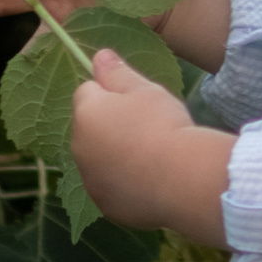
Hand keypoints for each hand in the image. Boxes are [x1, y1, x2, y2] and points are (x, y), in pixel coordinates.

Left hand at [69, 46, 230, 245]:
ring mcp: (90, 180)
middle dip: (110, 125)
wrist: (181, 179)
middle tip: (148, 127)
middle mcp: (79, 148)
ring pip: (100, 160)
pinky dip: (125, 183)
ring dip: (116, 155)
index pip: (87, 92)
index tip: (136, 100)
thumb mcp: (145, 90)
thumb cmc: (163, 125)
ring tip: (153, 156)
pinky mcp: (105, 206)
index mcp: (86, 114)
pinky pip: (112, 188)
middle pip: (91, 128)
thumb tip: (98, 55)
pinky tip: (152, 180)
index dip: (111, 92)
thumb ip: (117, 72)